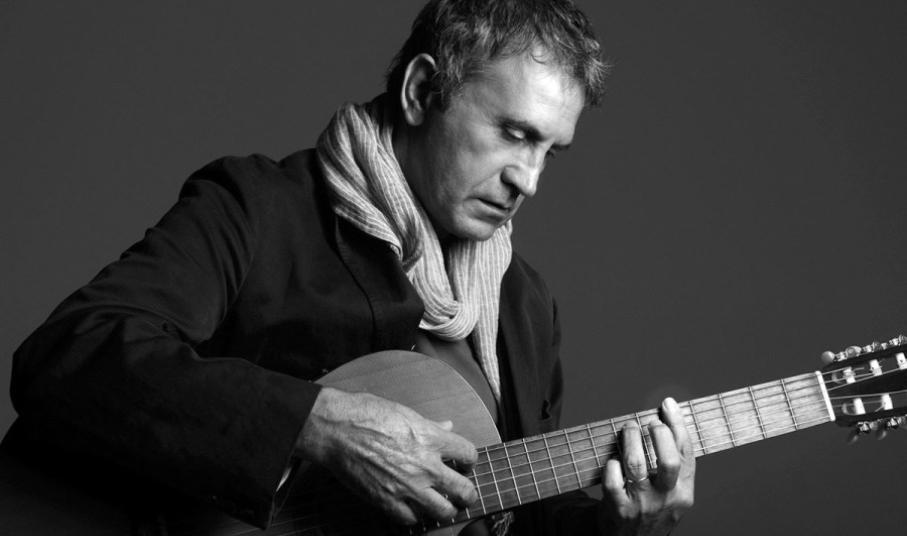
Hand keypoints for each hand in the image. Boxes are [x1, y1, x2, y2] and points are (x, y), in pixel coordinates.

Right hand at [296, 387, 477, 524]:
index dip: (469, 460)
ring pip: (443, 511)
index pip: (469, 454)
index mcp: (431, 439)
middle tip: (463, 493)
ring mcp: (407, 486)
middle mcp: (425, 465)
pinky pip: (411, 519)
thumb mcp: (405, 412)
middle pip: (464, 490)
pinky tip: (413, 508)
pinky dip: (414, 516)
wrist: (336, 430)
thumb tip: (447, 426)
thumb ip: (430, 425)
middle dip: (467, 493)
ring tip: (442, 505)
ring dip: (445, 508)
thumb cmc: (366, 414)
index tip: (464, 463)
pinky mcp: (387, 501)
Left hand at [598, 397, 694, 534]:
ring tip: (628, 429)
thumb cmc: (651, 511)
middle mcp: (666, 498)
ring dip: (630, 440)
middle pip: (668, 460)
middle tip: (647, 423)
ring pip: (636, 465)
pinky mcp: (619, 509)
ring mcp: (642, 505)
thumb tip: (665, 422)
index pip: (686, 453)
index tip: (667, 404)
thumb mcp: (671, 493)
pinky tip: (613, 460)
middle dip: (657, 433)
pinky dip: (611, 466)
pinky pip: (613, 481)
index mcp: (684, 492)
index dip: (678, 424)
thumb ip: (672, 466)